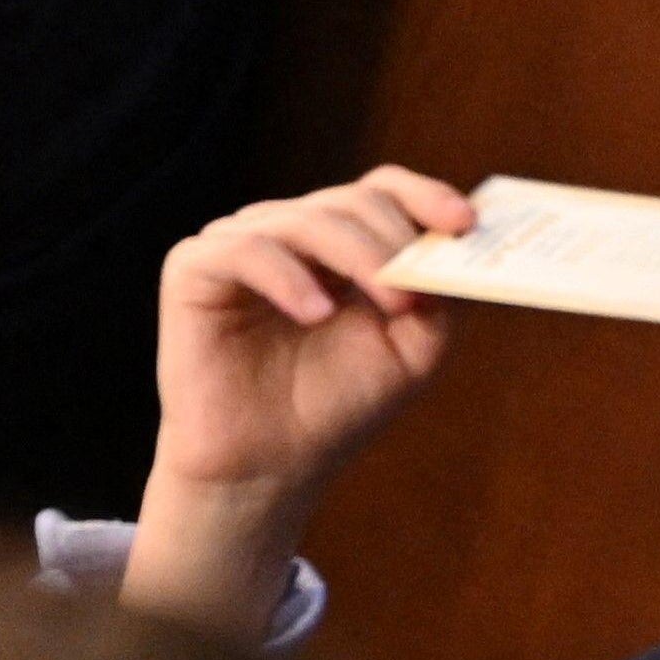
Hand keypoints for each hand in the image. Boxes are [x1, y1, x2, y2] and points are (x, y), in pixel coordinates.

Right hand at [127, 171, 474, 638]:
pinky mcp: (193, 270)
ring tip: (389, 306)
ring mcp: (239, 244)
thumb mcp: (411, 353)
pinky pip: (245, 251)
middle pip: (348, 201)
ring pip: (302, 219)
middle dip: (393, 242)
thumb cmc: (335, 408)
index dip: (425, 196)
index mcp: (338, 243)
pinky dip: (288, 277)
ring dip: (356, 255)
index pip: (381, 190)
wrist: (267, 470)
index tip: (465, 223)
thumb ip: (440, 298)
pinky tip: (315, 313)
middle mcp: (287, 232)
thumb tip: (463, 246)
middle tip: (417, 291)